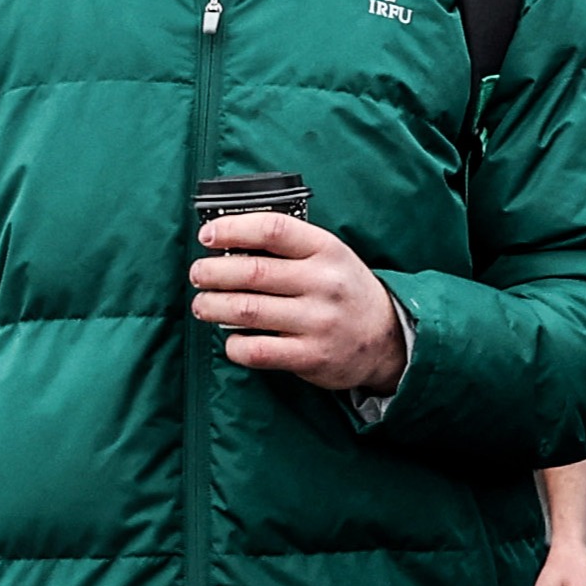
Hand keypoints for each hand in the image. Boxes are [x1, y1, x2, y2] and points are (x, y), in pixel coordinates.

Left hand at [189, 214, 406, 390]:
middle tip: (198, 275)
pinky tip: (232, 338)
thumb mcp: (330, 257)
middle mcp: (323, 283)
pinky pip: (256, 350)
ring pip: (246, 310)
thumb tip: (228, 242)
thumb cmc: (345, 292)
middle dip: (211, 272)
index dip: (232, 229)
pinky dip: (234, 344)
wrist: (388, 339)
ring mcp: (318, 321)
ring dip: (212, 306)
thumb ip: (288, 248)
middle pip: (251, 271)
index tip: (208, 237)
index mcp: (327, 250)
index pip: (273, 229)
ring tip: (203, 304)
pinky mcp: (311, 356)